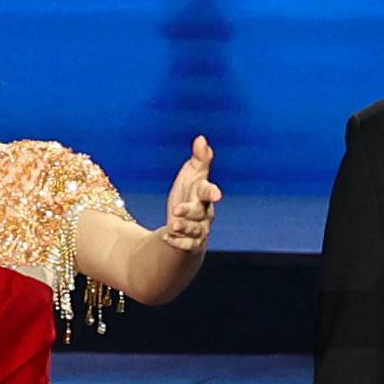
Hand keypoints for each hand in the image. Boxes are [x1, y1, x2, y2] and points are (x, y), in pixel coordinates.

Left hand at [158, 134, 222, 251]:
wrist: (187, 223)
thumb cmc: (190, 194)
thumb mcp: (192, 176)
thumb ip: (199, 159)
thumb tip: (201, 138)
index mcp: (204, 195)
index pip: (208, 192)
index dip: (212, 192)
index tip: (216, 194)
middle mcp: (205, 213)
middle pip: (199, 212)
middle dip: (189, 212)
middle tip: (176, 210)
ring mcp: (199, 229)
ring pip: (194, 230)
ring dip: (183, 228)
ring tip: (171, 225)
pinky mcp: (191, 243)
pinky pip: (187, 245)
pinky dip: (178, 242)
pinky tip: (167, 238)